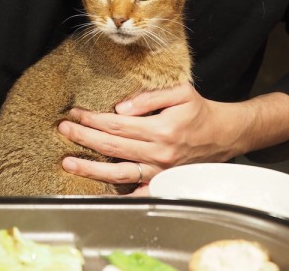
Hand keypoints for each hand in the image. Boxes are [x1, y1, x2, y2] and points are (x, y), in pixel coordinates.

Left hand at [58, 82, 288, 193]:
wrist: (225, 134)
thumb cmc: (200, 111)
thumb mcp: (180, 92)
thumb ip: (149, 98)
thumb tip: (121, 108)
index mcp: (161, 130)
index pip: (117, 124)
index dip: (93, 119)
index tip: (75, 113)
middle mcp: (158, 154)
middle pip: (112, 147)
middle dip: (84, 137)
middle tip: (63, 130)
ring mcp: (159, 171)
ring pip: (118, 173)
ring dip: (90, 168)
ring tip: (68, 163)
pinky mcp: (162, 181)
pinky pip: (137, 192)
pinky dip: (117, 196)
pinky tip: (96, 193)